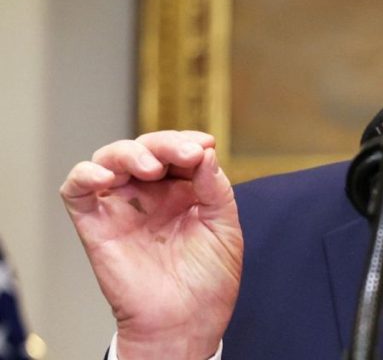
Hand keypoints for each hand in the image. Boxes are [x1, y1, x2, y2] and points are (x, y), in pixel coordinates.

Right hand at [60, 131, 242, 359]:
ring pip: (110, 158)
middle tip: (186, 154)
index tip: (205, 145)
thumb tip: (205, 151)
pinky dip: (85, 174)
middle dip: (165, 144)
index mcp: (182, 191)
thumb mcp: (225, 226)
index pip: (177, 151)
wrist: (186, 323)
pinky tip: (107, 176)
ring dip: (130, 153)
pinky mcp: (95, 225)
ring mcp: (122, 207)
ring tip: (151, 167)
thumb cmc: (208, 281)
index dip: (188, 140)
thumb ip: (216, 187)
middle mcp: (150, 195)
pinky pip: (76, 190)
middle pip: (145, 148)